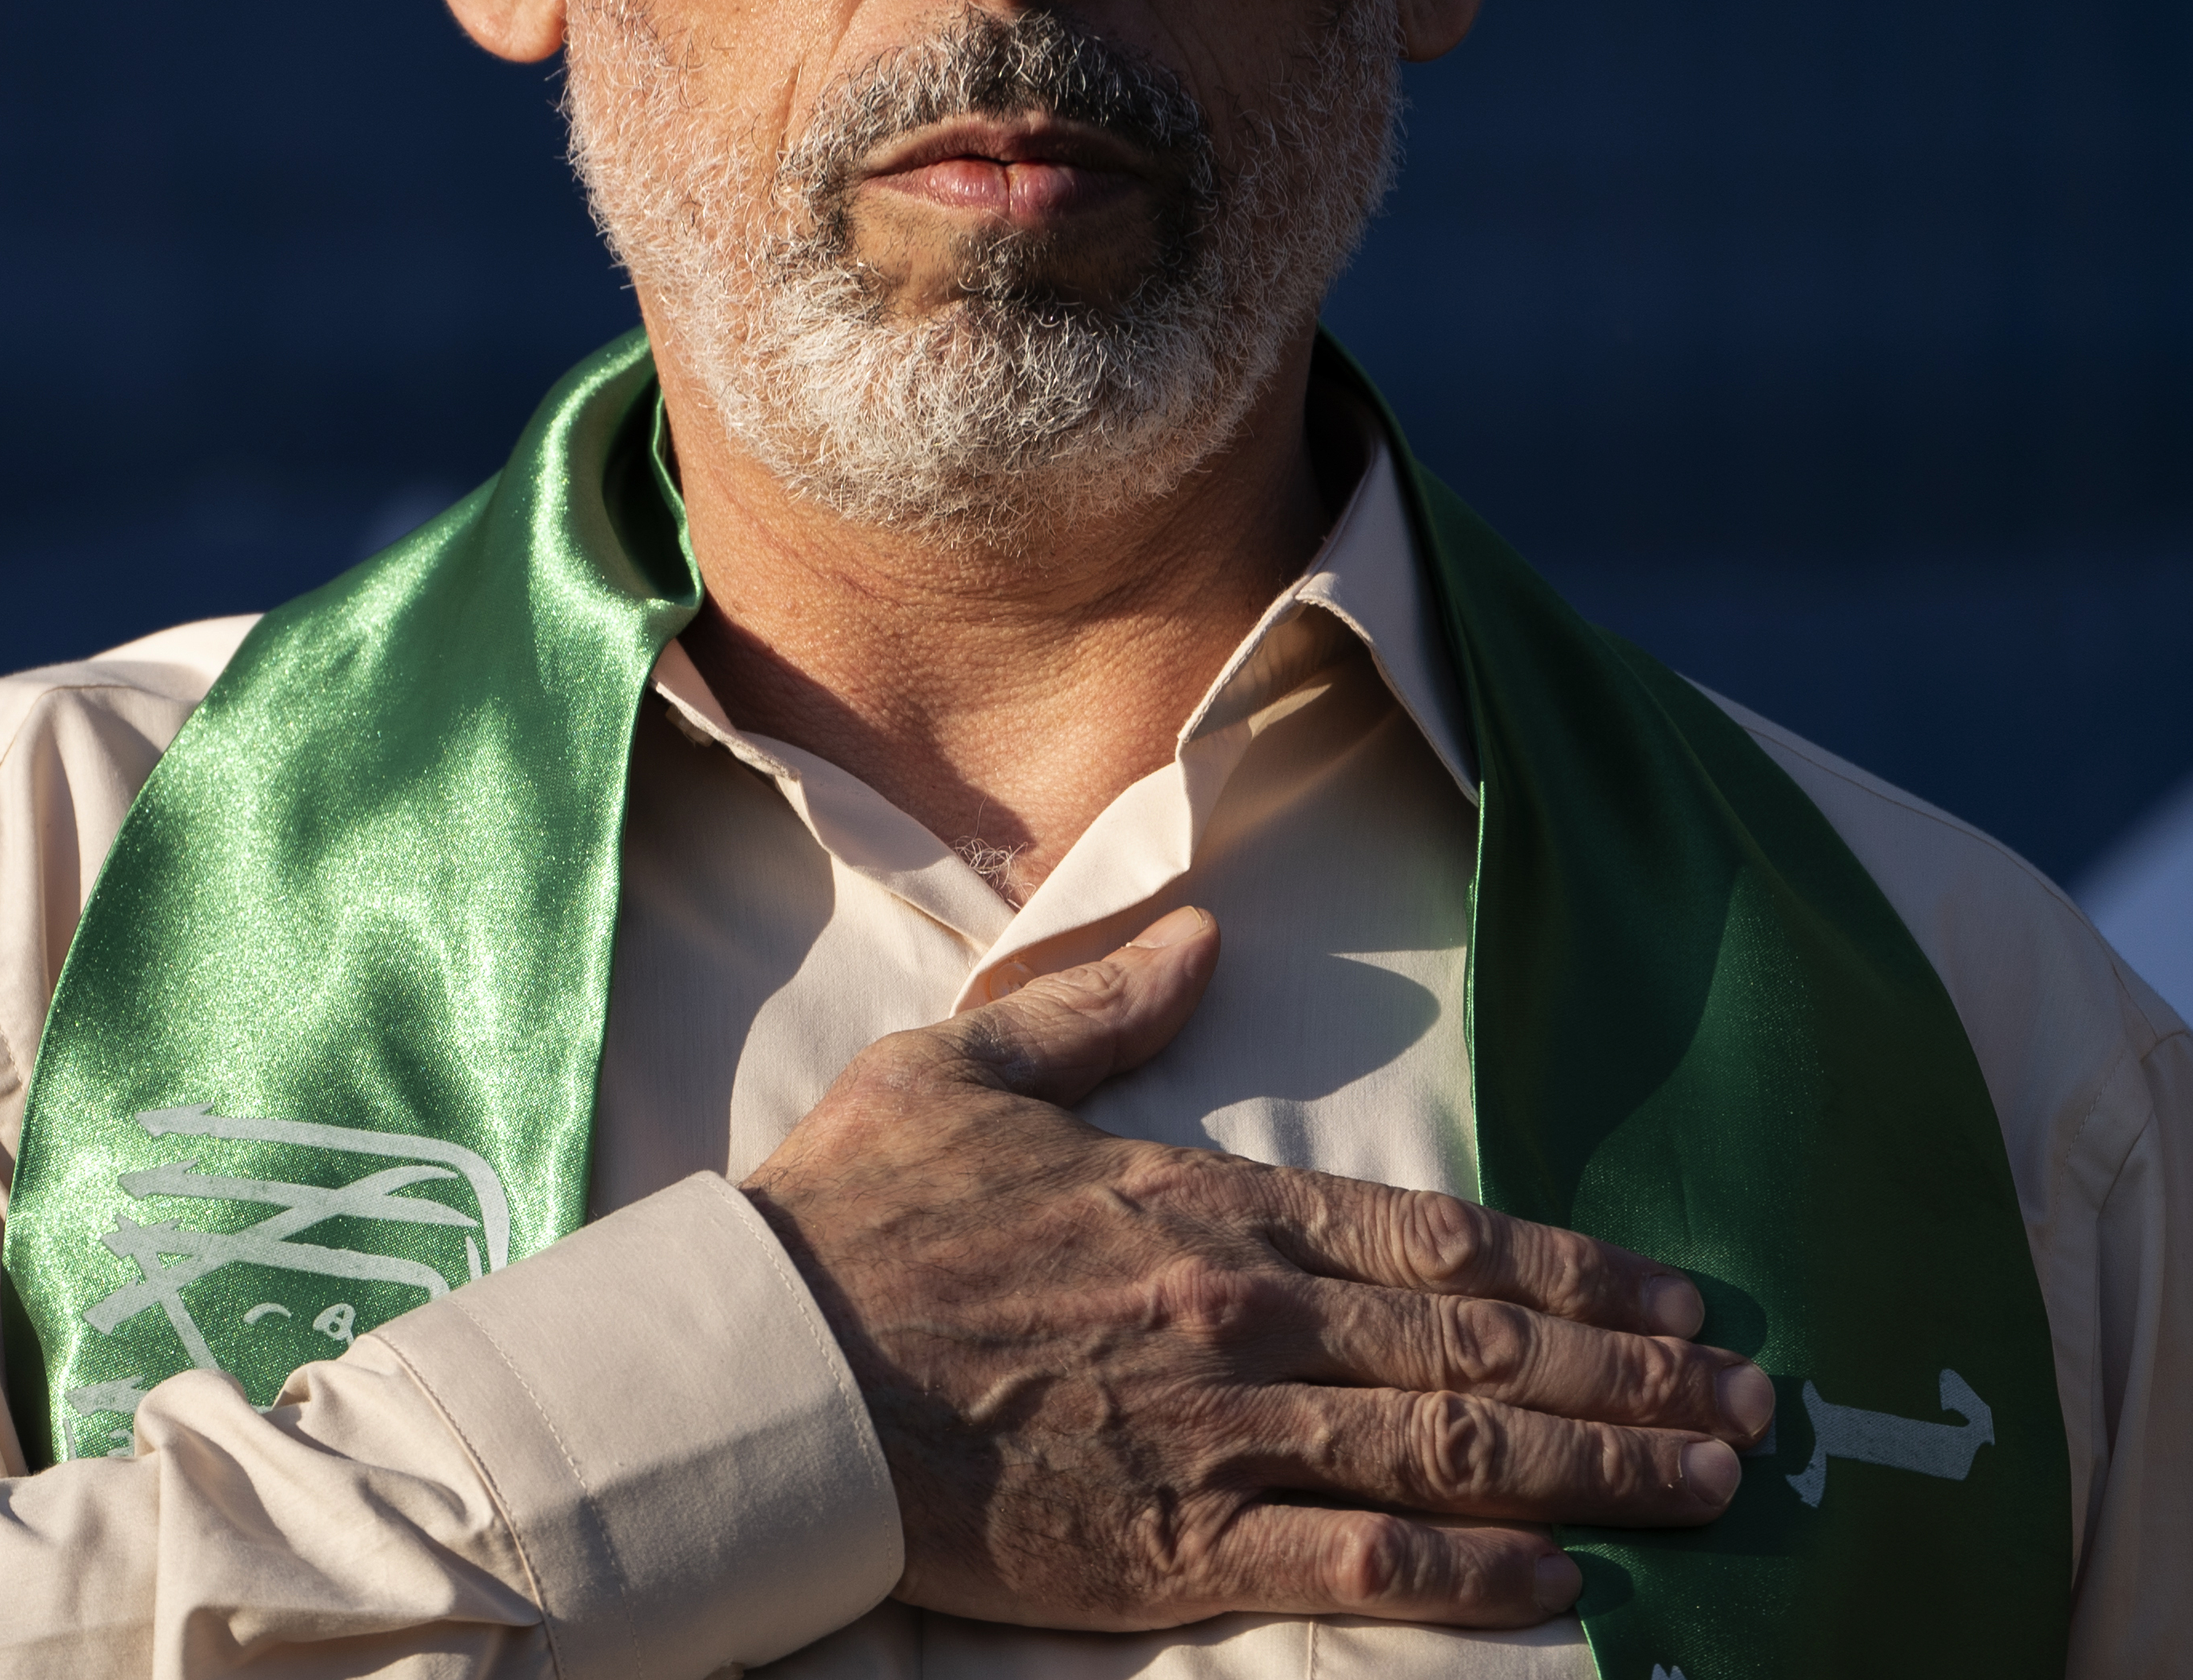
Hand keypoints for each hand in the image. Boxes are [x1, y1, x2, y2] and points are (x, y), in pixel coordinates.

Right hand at [740, 908, 1773, 1632]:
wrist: (764, 1372)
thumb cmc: (852, 1216)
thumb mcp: (963, 1069)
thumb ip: (1101, 1008)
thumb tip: (1207, 937)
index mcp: (1203, 1206)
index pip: (1438, 1235)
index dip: (1577, 1269)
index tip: (1680, 1294)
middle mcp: (1243, 1319)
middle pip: (1482, 1344)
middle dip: (1635, 1375)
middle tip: (1753, 1403)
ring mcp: (1219, 1439)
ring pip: (1455, 1452)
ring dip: (1600, 1466)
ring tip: (1710, 1483)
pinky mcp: (1173, 1550)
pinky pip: (1362, 1569)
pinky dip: (1475, 1575)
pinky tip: (1562, 1581)